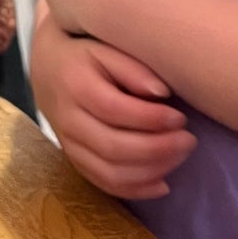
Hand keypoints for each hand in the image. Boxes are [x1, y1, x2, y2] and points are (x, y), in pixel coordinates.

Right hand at [29, 11, 191, 199]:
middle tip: (189, 141)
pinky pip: (104, 184)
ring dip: (151, 171)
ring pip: (109, 172)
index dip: (151, 119)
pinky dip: (135, 190)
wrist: (48, 69)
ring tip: (180, 157)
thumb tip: (162, 93)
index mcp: (76, 85)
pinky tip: (163, 184)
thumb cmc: (87, 55)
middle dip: (157, 149)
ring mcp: (69, 144)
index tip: (181, 118)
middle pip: (112, 146)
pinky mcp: (75, 160)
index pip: (115, 110)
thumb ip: (134, 69)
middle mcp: (68, 120)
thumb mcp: (107, 48)